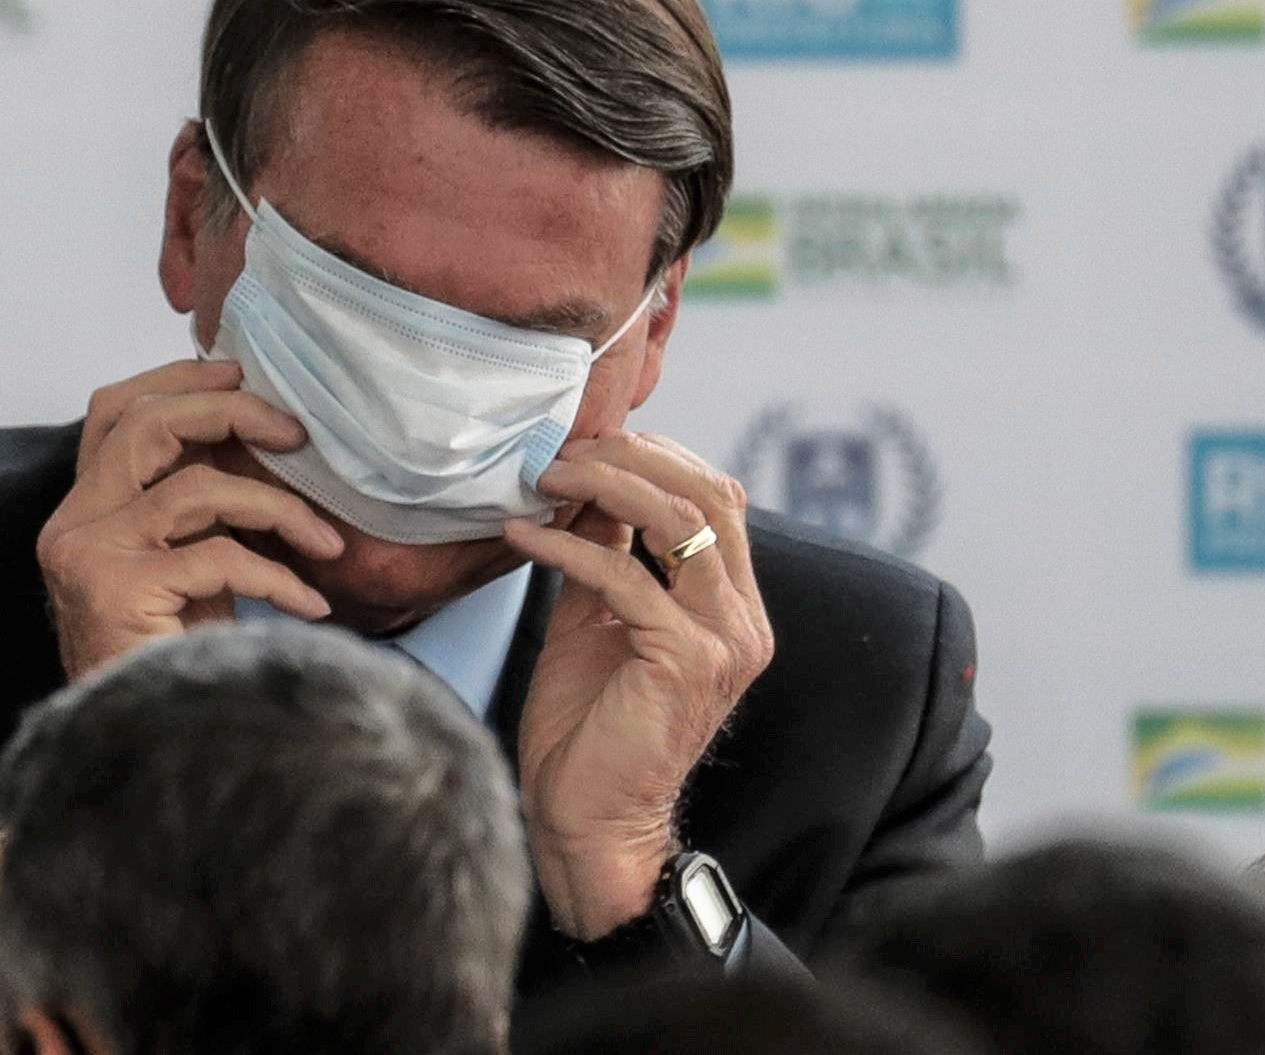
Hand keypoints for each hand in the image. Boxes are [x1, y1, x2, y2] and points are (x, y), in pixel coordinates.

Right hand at [36, 358, 345, 680]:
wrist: (141, 742)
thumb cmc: (171, 656)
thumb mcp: (189, 565)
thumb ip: (202, 506)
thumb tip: (268, 439)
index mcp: (83, 509)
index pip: (113, 411)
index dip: (177, 378)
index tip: (240, 372)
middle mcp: (72, 524)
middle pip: (147, 424)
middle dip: (230, 412)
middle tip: (296, 433)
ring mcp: (87, 555)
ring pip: (194, 487)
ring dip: (276, 507)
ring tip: (326, 542)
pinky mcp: (115, 590)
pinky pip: (218, 556)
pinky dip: (277, 576)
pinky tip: (310, 606)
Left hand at [505, 431, 773, 940]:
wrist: (589, 822)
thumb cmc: (588, 727)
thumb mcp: (599, 619)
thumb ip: (609, 553)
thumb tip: (586, 481)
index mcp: (732, 606)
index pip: (717, 495)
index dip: (654, 456)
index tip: (584, 442)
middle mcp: (742, 620)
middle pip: (710, 492)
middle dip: (632, 456)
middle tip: (560, 449)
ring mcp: (722, 641)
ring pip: (680, 520)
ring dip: (604, 484)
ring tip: (543, 477)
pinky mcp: (684, 661)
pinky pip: (624, 576)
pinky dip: (568, 545)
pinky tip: (521, 536)